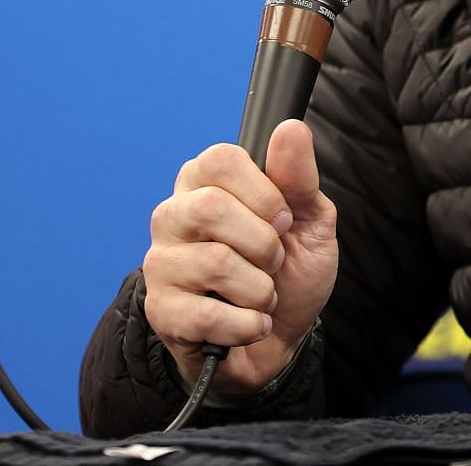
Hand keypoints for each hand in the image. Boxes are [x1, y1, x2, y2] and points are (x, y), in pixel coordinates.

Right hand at [142, 120, 337, 396]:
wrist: (278, 342)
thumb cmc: (290, 273)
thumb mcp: (309, 221)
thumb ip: (299, 177)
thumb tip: (289, 128)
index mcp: (204, 182)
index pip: (220, 159)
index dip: (264, 192)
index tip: (283, 219)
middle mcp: (173, 215)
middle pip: (211, 207)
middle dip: (264, 243)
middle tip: (274, 261)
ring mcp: (161, 264)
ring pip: (213, 263)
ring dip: (260, 289)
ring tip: (261, 295)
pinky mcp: (160, 311)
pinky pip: (206, 315)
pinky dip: (246, 325)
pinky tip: (249, 325)